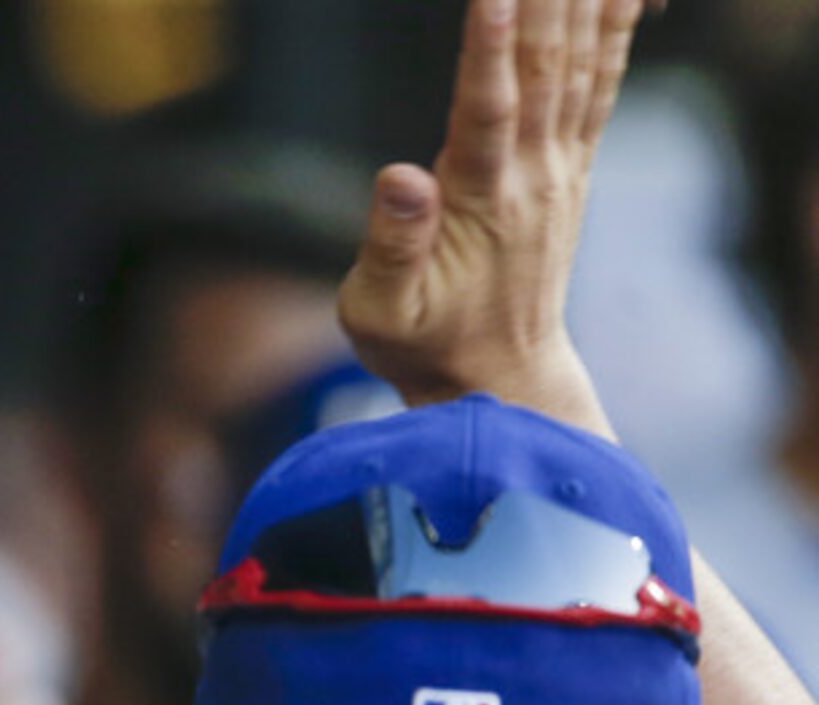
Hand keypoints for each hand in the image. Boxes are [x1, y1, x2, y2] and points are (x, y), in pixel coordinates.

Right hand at [336, 0, 659, 429]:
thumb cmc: (423, 344)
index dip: (490, 48)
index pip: (486, 110)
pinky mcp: (571, 170)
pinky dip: (613, 35)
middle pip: (543, 71)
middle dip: (544, 5)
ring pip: (578, 69)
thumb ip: (390, 245)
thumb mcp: (380, 313)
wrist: (499, 378)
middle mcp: (530, 177)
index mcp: (478, 203)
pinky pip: (599, 89)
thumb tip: (399, 177)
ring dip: (582, 9)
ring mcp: (559, 171)